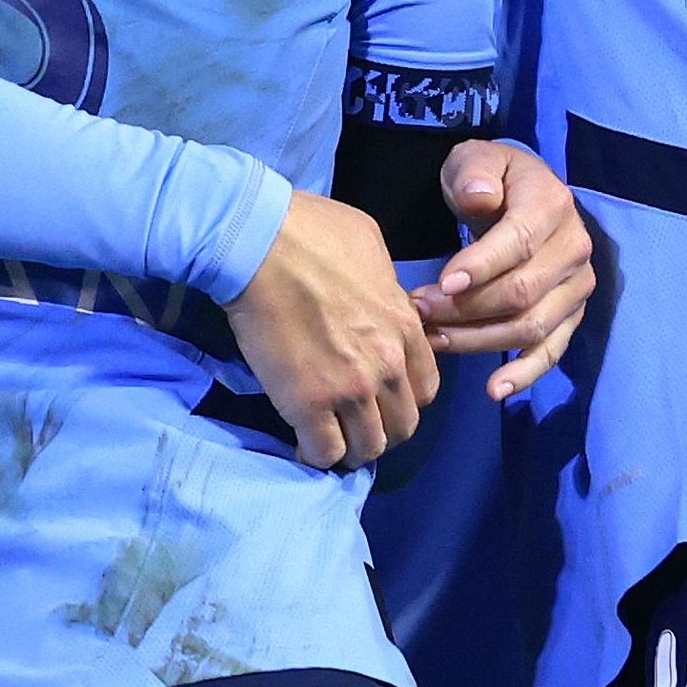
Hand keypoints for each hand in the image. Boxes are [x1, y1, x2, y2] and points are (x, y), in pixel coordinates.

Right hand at [227, 191, 442, 469]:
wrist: (259, 242)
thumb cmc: (311, 230)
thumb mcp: (371, 246)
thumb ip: (386, 286)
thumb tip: (381, 300)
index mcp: (405, 327)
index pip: (427, 389)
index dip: (404, 398)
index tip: (381, 396)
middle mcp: (386, 365)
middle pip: (403, 425)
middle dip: (381, 428)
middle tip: (354, 421)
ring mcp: (349, 388)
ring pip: (367, 448)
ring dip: (350, 448)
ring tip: (329, 438)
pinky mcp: (307, 404)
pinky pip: (325, 452)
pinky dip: (316, 455)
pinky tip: (303, 444)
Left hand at [422, 139, 594, 397]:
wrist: (520, 195)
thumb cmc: (490, 179)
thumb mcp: (476, 160)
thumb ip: (474, 173)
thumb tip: (479, 197)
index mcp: (552, 205)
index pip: (520, 242)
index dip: (481, 266)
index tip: (440, 285)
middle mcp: (574, 248)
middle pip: (523, 291)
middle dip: (467, 308)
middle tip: (418, 311)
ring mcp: (576, 287)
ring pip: (532, 327)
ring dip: (479, 340)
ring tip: (434, 340)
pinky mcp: (571, 316)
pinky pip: (552, 352)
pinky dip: (524, 374)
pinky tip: (494, 390)